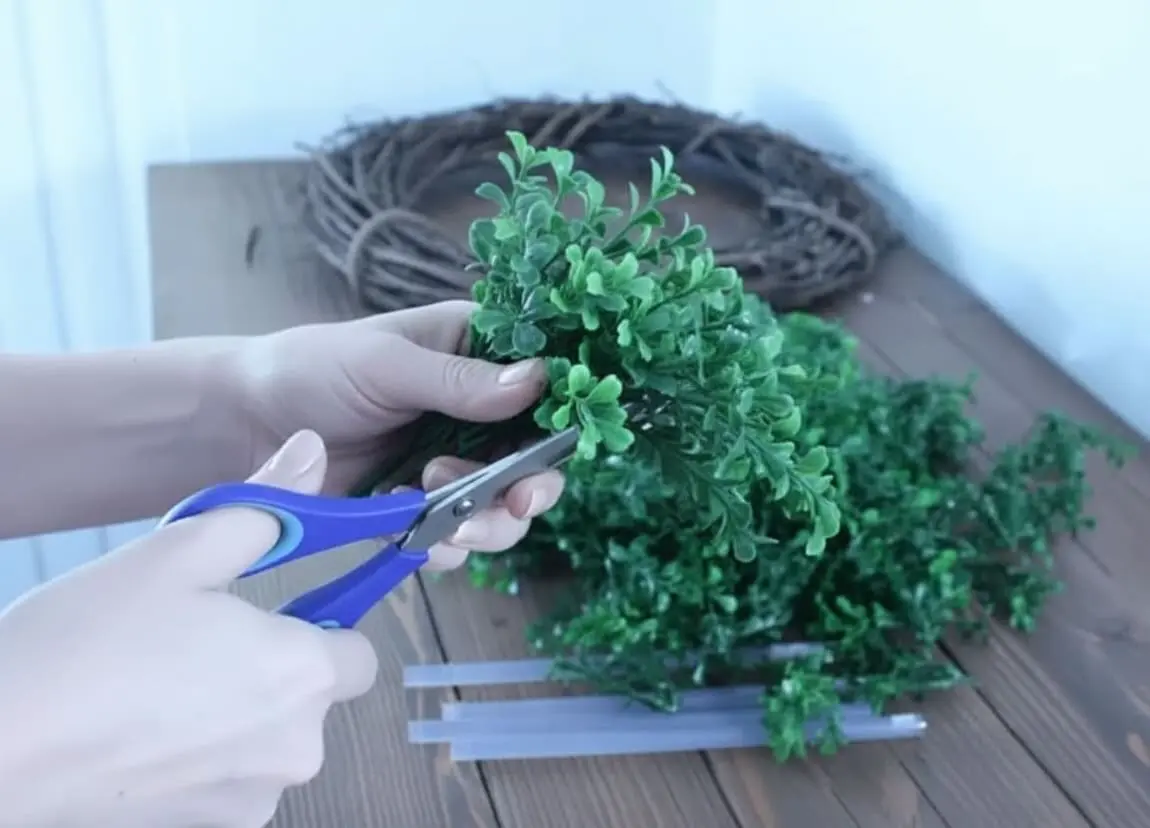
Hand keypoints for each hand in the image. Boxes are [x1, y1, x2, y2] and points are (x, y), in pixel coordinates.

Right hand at [0, 432, 375, 827]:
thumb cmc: (88, 642)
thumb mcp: (181, 551)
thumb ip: (267, 507)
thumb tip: (313, 454)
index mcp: (303, 673)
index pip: (362, 650)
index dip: (325, 624)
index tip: (277, 609)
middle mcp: (296, 746)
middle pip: (317, 696)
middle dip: (280, 666)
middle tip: (204, 638)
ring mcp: (252, 797)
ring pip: (274, 737)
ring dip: (242, 709)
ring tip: (163, 680)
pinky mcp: (208, 827)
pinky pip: (235, 775)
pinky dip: (208, 751)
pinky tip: (147, 726)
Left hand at [229, 300, 564, 570]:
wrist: (241, 424)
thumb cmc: (310, 369)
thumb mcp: (384, 363)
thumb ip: (459, 381)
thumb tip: (537, 381)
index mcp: (475, 354)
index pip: (543, 385)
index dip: (560, 417)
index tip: (556, 445)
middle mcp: (475, 412)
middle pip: (534, 459)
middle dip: (530, 487)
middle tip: (518, 502)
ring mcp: (450, 463)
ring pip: (503, 507)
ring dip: (489, 522)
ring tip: (449, 520)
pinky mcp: (420, 508)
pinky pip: (456, 538)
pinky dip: (445, 545)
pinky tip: (412, 532)